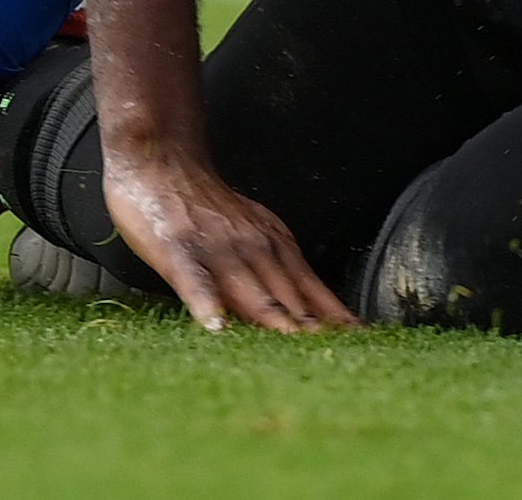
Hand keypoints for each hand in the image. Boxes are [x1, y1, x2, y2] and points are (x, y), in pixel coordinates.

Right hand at [101, 135, 352, 334]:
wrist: (159, 161)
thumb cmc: (204, 206)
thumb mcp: (253, 230)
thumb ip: (275, 269)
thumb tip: (306, 315)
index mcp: (273, 244)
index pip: (313, 289)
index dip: (336, 320)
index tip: (362, 346)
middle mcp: (253, 248)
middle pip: (289, 297)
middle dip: (314, 331)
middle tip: (339, 360)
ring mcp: (216, 250)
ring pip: (251, 292)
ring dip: (276, 322)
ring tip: (295, 348)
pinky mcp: (177, 251)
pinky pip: (195, 279)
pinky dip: (206, 302)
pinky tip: (216, 325)